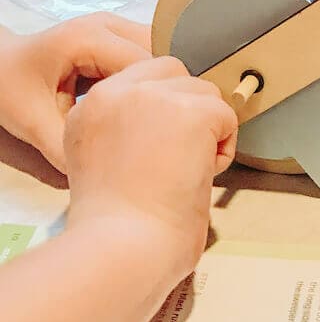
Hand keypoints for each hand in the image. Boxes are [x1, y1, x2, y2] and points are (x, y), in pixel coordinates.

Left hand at [0, 13, 150, 171]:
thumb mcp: (34, 124)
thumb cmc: (9, 87)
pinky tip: (143, 106)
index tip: (158, 132)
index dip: (158, 99)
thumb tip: (106, 176)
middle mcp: (108, 25)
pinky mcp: (120, 37)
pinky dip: (152, 81)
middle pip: (161, 55)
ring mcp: (116, 27)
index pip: (147, 67)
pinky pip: (150, 57)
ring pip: (160, 55)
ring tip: (151, 118)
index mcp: (88, 39)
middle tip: (159, 128)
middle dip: (163, 91)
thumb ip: (69, 150)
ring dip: (160, 86)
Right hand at [64, 57, 237, 279]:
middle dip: (189, 111)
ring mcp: (154, 98)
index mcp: (91, 106)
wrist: (123, 247)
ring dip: (208, 131)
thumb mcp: (103, 160)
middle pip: (176, 74)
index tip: (164, 145)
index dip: (166, 107)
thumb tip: (170, 123)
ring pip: (206, 94)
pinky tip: (200, 174)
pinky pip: (227, 116)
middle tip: (179, 158)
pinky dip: (224, 148)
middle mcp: (117, 93)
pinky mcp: (190, 112)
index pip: (144, 76)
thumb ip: (127, 131)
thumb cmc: (117, 226)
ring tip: (186, 171)